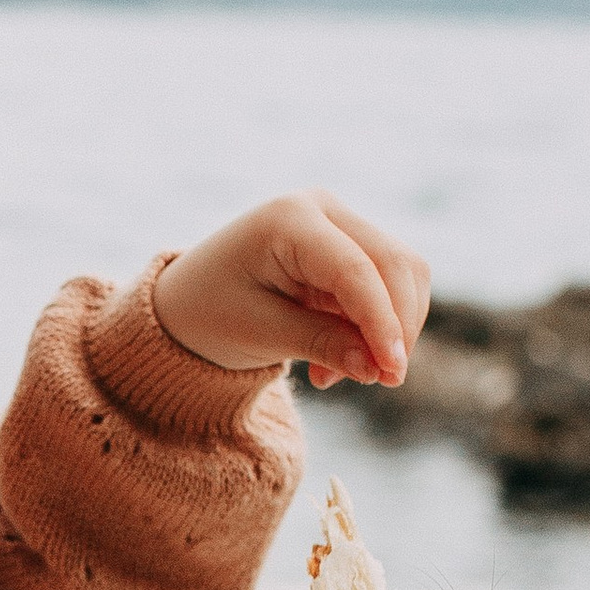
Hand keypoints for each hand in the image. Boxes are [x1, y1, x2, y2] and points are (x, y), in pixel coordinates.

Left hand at [153, 194, 429, 391]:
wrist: (187, 302)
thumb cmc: (210, 313)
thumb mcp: (259, 333)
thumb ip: (321, 343)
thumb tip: (378, 368)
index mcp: (288, 219)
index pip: (355, 269)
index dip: (382, 321)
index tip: (392, 372)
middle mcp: (322, 208)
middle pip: (393, 263)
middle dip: (397, 327)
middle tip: (383, 381)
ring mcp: (340, 223)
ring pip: (402, 274)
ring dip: (388, 330)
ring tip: (337, 374)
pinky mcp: (351, 247)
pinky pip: (388, 286)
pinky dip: (376, 328)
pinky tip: (338, 361)